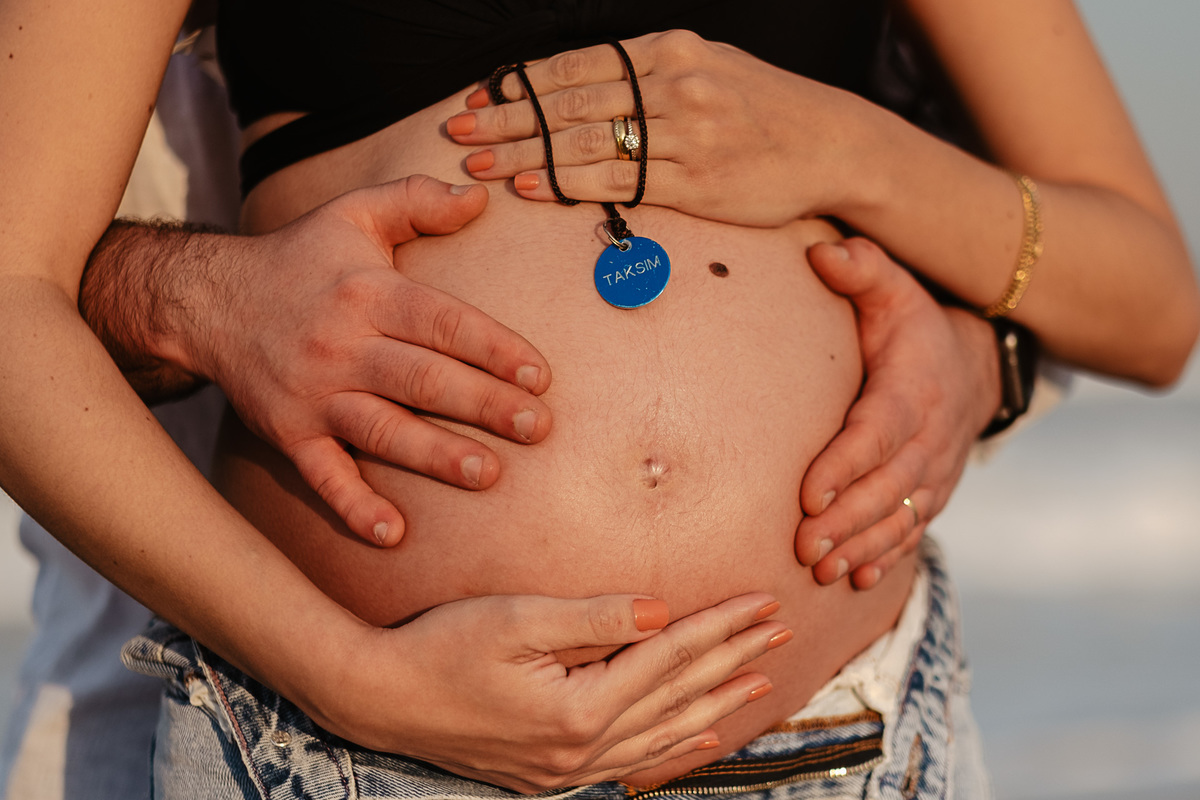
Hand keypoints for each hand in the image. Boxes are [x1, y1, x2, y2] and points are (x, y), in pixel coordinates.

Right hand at [194, 176, 552, 545]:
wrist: (208, 301)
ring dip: (435, 455)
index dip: (493, 348)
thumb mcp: (353, 215)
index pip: (441, 322)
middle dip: (483, 404)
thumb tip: (480, 196)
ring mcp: (313, 394)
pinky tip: (393, 534)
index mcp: (367, 293)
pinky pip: (321, 475)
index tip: (540, 375)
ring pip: (382, 429)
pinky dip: (353, 506)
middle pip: (422, 378)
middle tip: (537, 428)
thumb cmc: (300, 259)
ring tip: (488, 475)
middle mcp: (341, 344)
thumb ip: (416, 201)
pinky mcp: (288, 433)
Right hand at [309, 593, 787, 792]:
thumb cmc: (441, 648)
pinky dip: (675, 747)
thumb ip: (594, 618)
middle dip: (734, 660)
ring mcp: (569, 769)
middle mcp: (583, 750)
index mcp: (580, 710)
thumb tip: (660, 610)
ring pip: (665, 735)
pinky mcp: (553, 773)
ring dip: (716, 705)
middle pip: (679, 697)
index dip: (721, 626)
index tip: (762, 600)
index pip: (671, 657)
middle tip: (782, 631)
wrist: (381, 699)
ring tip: (762, 682)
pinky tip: (700, 737)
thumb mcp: (516, 620)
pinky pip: (634, 761)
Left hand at [446, 30, 867, 226]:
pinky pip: (618, 181)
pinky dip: (567, 183)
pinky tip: (528, 186)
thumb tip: (582, 86)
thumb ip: (646, 74)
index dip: (521, 85)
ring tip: (477, 166)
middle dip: (506, 120)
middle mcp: (672, 83)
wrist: (831, 142)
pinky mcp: (695, 180)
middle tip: (457, 134)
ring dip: (523, 154)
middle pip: (569, 102)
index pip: (576, 65)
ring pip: (585, 141)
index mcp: (667, 49)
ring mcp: (684, 132)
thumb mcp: (706, 66)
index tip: (478, 99)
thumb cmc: (762, 107)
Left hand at [796, 238, 1000, 588]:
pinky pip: (914, 529)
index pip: (878, 431)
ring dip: (862, 547)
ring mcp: (936, 470)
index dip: (846, 464)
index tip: (808, 492)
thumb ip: (861, 269)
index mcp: (914, 388)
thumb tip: (821, 251)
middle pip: (887, 486)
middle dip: (846, 520)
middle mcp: (931, 437)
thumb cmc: (915, 326)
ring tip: (822, 571)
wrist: (976, 365)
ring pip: (900, 516)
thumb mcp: (895, 288)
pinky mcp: (934, 492)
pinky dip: (888, 557)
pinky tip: (856, 580)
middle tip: (803, 548)